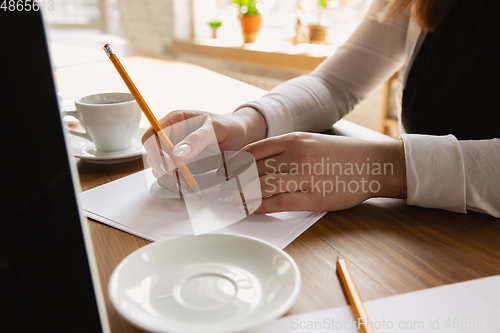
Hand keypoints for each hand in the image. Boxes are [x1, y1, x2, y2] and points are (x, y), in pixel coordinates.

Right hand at [142, 108, 266, 191]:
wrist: (240, 136)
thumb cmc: (228, 126)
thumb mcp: (216, 128)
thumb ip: (198, 138)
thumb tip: (177, 152)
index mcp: (174, 121)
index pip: (151, 136)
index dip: (154, 151)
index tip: (168, 165)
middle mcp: (170, 136)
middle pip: (152, 156)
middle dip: (164, 171)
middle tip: (181, 181)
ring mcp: (174, 152)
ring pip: (160, 170)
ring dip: (171, 181)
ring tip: (190, 188)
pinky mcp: (181, 166)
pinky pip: (172, 178)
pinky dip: (179, 186)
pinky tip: (192, 189)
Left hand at [224, 132, 406, 212]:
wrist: (371, 164)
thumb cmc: (337, 155)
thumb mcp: (308, 143)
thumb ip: (283, 151)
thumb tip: (253, 164)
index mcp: (293, 139)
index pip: (251, 152)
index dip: (232, 165)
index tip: (221, 173)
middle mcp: (296, 155)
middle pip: (252, 169)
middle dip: (231, 182)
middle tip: (217, 191)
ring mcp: (305, 176)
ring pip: (262, 186)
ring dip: (241, 195)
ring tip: (228, 201)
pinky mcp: (313, 197)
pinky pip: (278, 203)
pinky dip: (259, 206)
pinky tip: (249, 208)